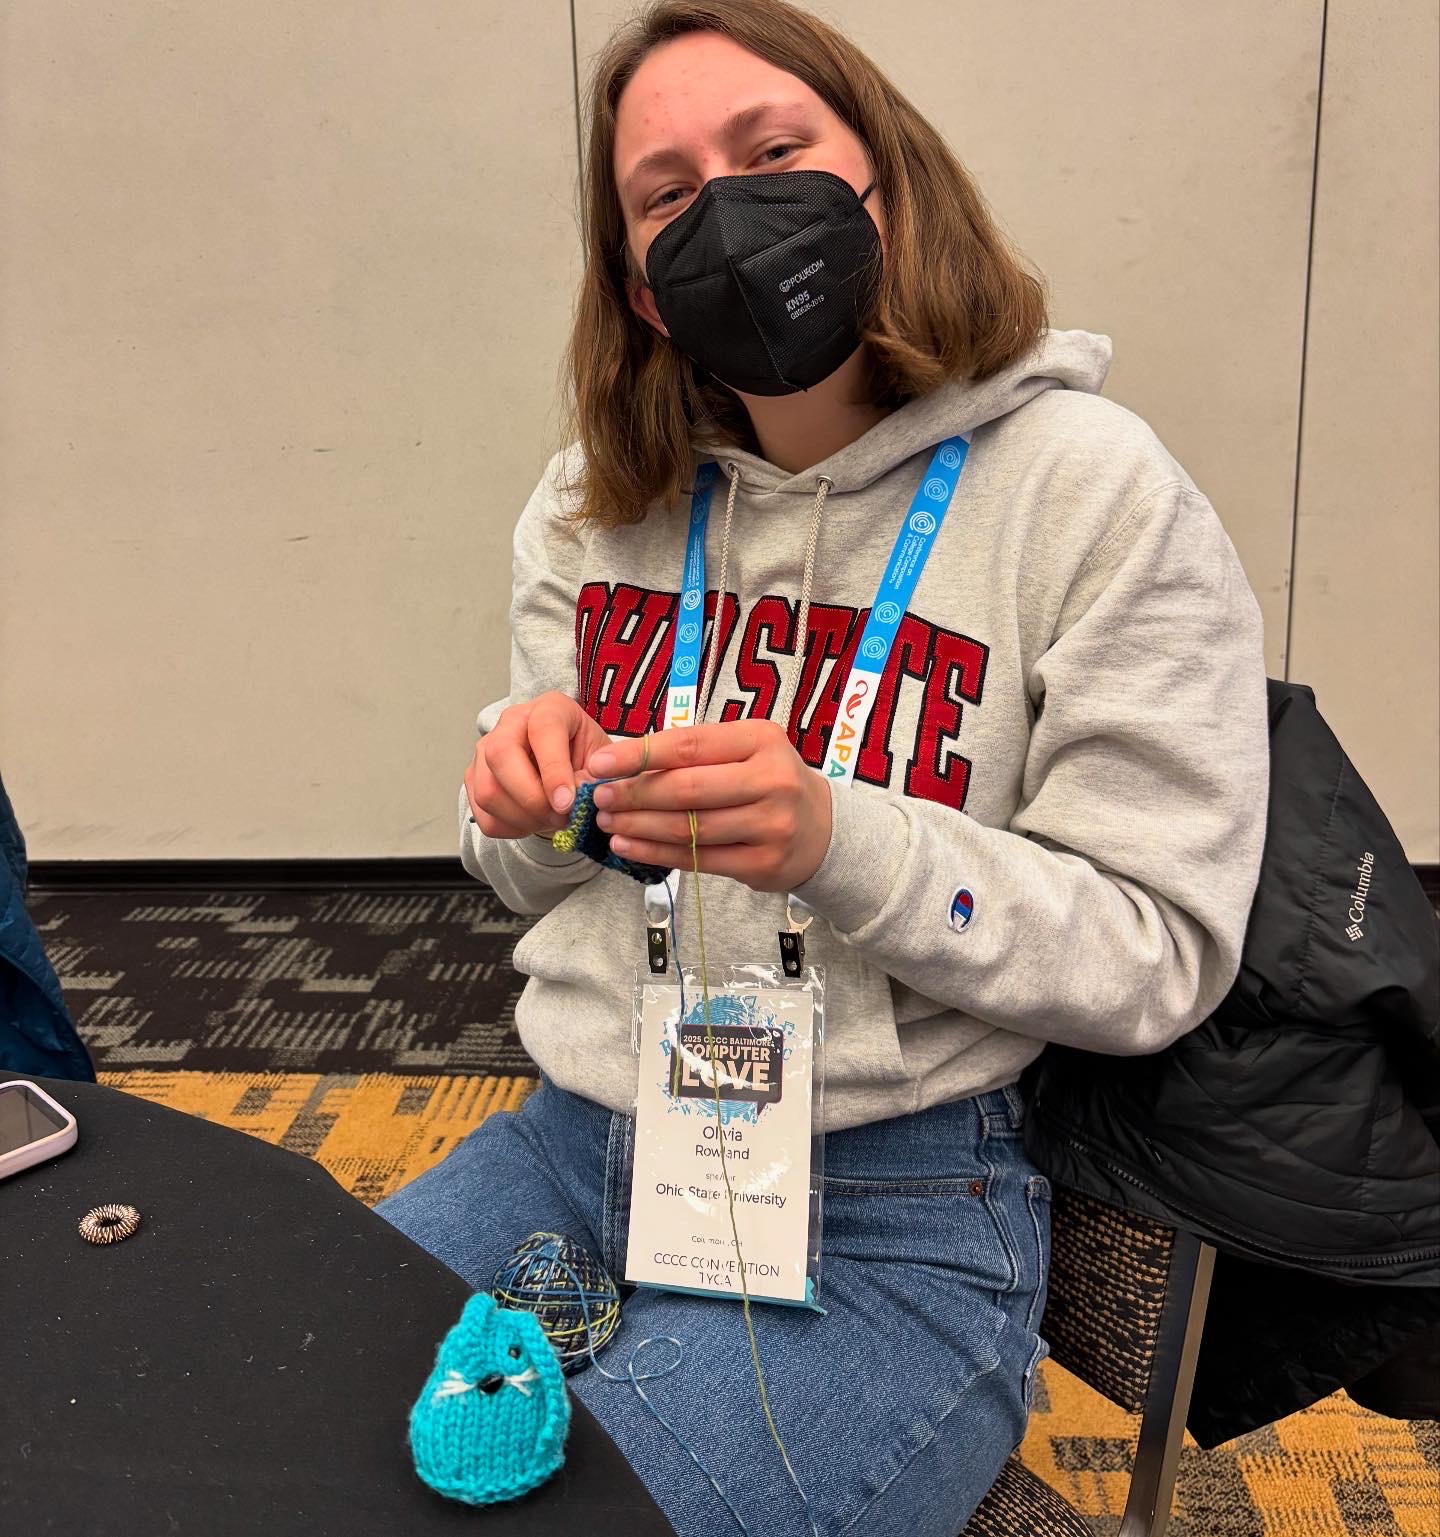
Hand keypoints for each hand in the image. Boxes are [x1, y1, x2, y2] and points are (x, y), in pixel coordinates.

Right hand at [464, 692, 611, 839]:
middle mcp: (510, 723)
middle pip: (501, 756)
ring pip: (488, 791)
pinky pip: (484, 815)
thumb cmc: (587, 757)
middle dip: (532, 798)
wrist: (568, 765)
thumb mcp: (603, 760)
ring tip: (551, 821)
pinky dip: (512, 828)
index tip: (567, 803)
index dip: (554, 769)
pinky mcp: (474, 779)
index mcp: (549, 708)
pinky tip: (534, 821)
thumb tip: (575, 798)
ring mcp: (485, 751)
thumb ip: (595, 776)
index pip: (542, 730)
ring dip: (523, 818)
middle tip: (560, 818)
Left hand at [583, 720, 832, 892]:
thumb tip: (626, 763)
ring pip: (689, 828)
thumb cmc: (768, 781)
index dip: (639, 755)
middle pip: (687, 789)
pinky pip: (698, 859)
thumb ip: (698, 753)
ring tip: (608, 824)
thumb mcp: (746, 750)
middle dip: (634, 794)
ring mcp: (770, 825)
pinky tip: (629, 847)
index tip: (600, 762)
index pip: (690, 745)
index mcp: (761, 740)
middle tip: (600, 798)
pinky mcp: (763, 863)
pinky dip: (656, 854)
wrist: (823, 830)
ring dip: (639, 827)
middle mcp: (772, 780)